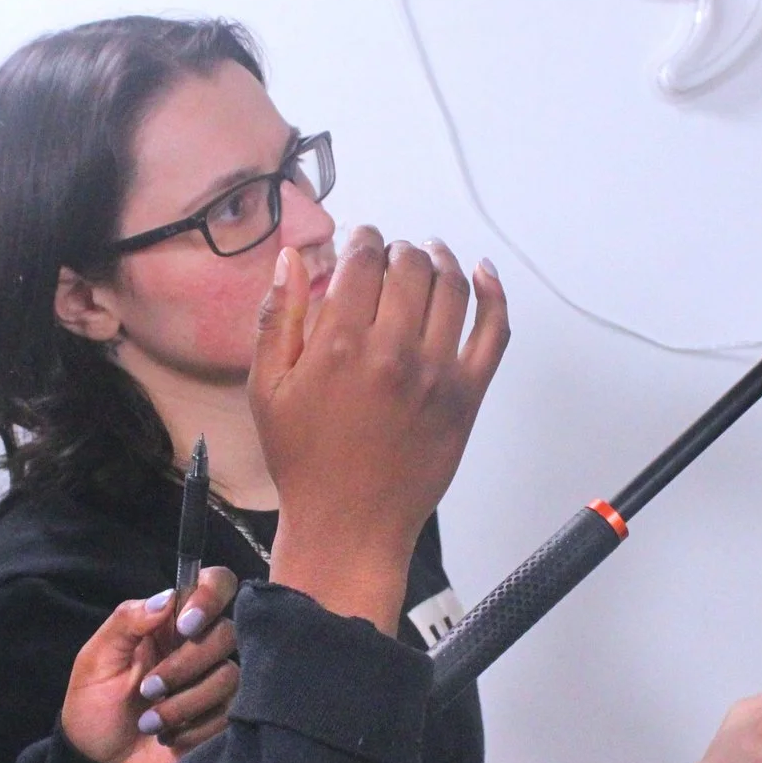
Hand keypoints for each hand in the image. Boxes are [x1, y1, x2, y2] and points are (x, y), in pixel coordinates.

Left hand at [58, 568, 240, 762]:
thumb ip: (126, 620)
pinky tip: (168, 737)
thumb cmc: (93, 708)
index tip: (184, 625)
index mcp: (169, 624)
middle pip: (225, 633)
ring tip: (151, 721)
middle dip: (185, 664)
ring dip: (184, 701)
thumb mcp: (96, 660)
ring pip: (229, 675)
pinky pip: (230, 712)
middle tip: (148, 689)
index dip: (210, 596)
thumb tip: (168, 597)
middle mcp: (198, 647)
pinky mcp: (223, 718)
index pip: (214, 584)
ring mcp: (213, 683)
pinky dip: (194, 727)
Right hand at [251, 227, 509, 626]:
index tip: (360, 240)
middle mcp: (394, 351)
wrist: (350, 524)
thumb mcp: (267, 388)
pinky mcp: (466, 396)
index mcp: (340, 344)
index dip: (362, 238)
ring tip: (429, 254)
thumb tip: (292, 259)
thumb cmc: (306, 462)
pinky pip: (493, 330)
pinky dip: (493, 294)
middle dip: (397, 249)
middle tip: (389, 255)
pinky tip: (482, 274)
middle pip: (409, 266)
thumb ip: (278, 317)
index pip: (363, 259)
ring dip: (441, 259)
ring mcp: (437, 373)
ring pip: (452, 286)